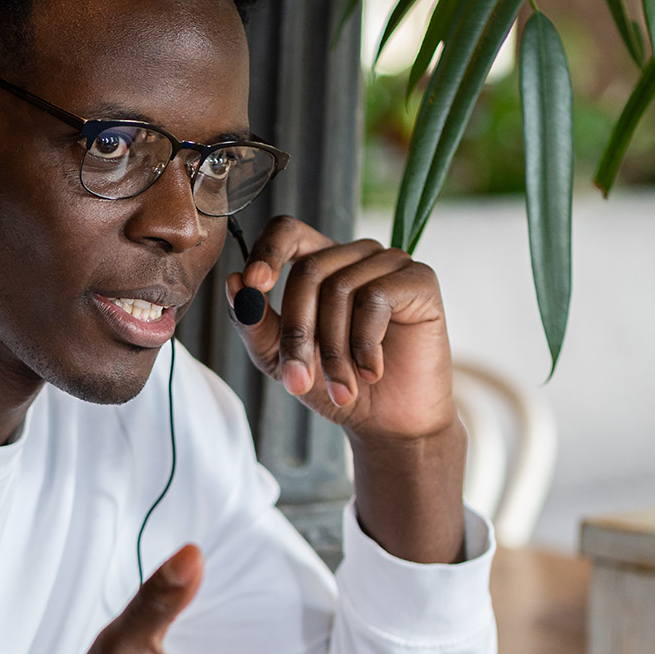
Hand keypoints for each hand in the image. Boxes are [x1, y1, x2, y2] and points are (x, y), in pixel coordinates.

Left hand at [227, 216, 454, 443]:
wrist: (387, 422)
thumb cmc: (333, 385)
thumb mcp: (280, 359)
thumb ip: (254, 323)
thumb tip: (234, 284)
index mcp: (319, 264)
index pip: (287, 231)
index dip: (267, 252)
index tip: (253, 285)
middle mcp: (354, 256)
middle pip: (309, 271)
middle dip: (297, 333)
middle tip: (296, 381)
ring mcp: (390, 263)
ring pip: (341, 289)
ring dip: (334, 351)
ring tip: (340, 388)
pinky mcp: (419, 279)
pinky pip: (377, 297)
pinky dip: (366, 344)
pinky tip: (372, 371)